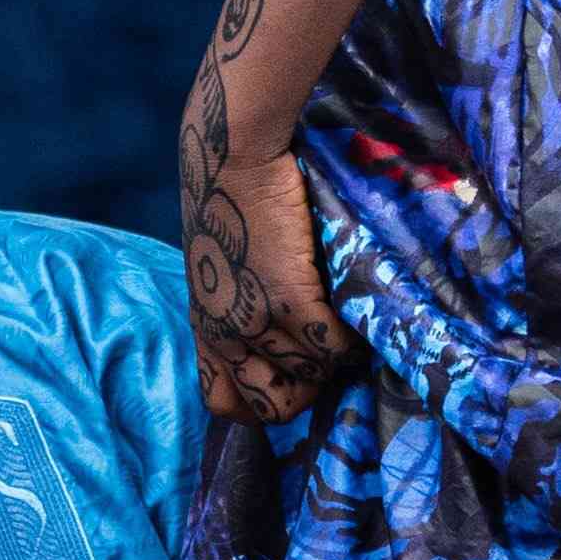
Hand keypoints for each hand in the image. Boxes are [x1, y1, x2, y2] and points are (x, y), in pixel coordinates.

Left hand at [178, 116, 351, 426]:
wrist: (233, 151)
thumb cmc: (233, 197)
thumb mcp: (221, 264)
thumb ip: (240, 303)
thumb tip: (283, 337)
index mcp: (204, 324)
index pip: (224, 404)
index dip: (260, 400)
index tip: (289, 374)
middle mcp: (224, 332)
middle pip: (271, 408)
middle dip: (305, 389)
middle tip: (326, 352)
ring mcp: (254, 319)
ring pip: (312, 376)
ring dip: (336, 357)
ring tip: (346, 320)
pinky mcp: (288, 298)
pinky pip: (334, 346)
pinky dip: (353, 336)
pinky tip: (356, 306)